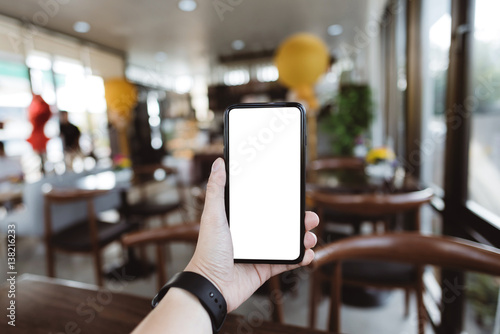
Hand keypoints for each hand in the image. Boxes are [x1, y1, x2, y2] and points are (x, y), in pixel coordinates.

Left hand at [185, 158, 318, 311]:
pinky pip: (286, 262)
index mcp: (240, 220)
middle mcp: (251, 234)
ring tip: (310, 236)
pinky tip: (307, 253)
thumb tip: (219, 163)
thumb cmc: (207, 251)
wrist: (211, 287)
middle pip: (279, 223)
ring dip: (302, 237)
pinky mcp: (264, 268)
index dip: (279, 199)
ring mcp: (259, 251)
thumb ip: (216, 190)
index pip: (262, 205)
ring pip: (286, 241)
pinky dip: (299, 258)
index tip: (293, 193)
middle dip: (297, 219)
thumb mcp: (212, 216)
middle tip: (310, 216)